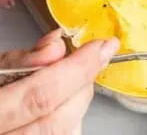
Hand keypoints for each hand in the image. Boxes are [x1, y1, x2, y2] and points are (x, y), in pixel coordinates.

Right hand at [0, 28, 118, 132]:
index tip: (102, 47)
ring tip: (69, 83)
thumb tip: (58, 45)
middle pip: (58, 121)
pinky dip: (70, 121)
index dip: (77, 69)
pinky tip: (61, 106)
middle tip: (88, 60)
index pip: (41, 95)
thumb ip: (23, 60)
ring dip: (77, 104)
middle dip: (81, 86)